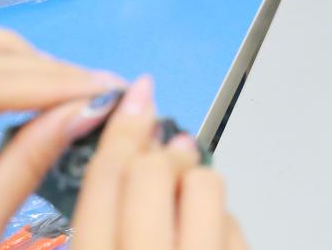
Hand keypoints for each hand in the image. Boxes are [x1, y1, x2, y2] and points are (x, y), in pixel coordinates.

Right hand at [70, 76, 246, 249]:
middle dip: (160, 156)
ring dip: (194, 181)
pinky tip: (205, 233)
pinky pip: (234, 222)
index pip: (105, 174)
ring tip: (184, 199)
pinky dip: (220, 217)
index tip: (136, 99)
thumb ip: (96, 212)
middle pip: (155, 170)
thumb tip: (124, 153)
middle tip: (161, 157)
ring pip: (204, 185)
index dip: (121, 127)